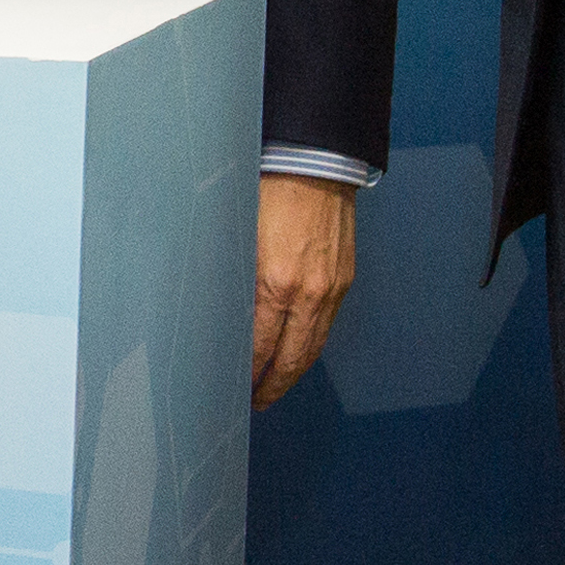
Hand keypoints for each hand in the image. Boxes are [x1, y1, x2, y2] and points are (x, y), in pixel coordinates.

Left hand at [253, 171, 355, 406]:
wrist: (314, 162)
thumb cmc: (270, 190)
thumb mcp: (237, 238)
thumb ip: (233, 280)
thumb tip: (221, 314)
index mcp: (275, 284)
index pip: (259, 347)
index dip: (247, 372)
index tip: (235, 386)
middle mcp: (308, 293)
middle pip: (291, 358)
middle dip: (273, 385)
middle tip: (257, 401)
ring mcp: (330, 288)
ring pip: (313, 345)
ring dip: (294, 371)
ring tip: (276, 384)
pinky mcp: (343, 279)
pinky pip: (326, 324)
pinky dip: (311, 344)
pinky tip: (299, 349)